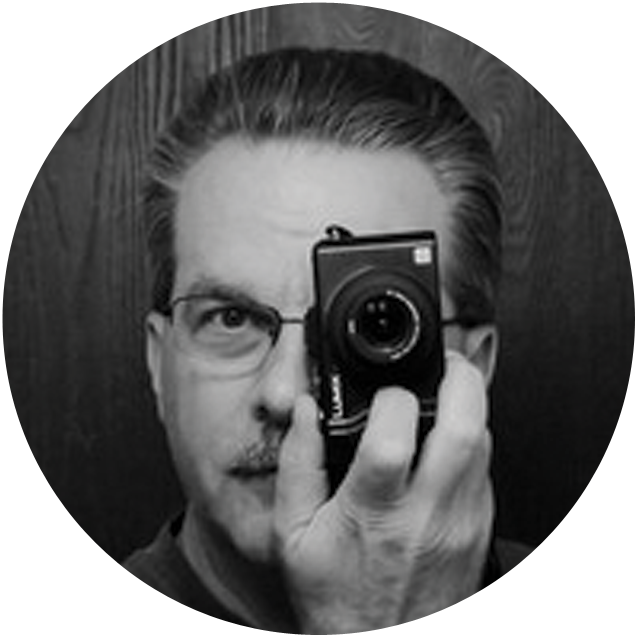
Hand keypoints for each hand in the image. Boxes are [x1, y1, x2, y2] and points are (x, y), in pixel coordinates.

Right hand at [275, 352, 493, 634]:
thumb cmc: (336, 600)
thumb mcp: (292, 532)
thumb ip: (297, 463)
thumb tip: (305, 411)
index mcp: (374, 511)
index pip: (394, 434)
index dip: (391, 397)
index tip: (382, 394)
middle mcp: (427, 514)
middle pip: (465, 428)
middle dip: (460, 381)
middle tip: (443, 367)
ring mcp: (462, 523)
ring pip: (485, 444)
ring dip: (468, 410)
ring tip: (442, 401)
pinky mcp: (481, 531)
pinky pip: (486, 471)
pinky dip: (470, 446)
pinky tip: (443, 448)